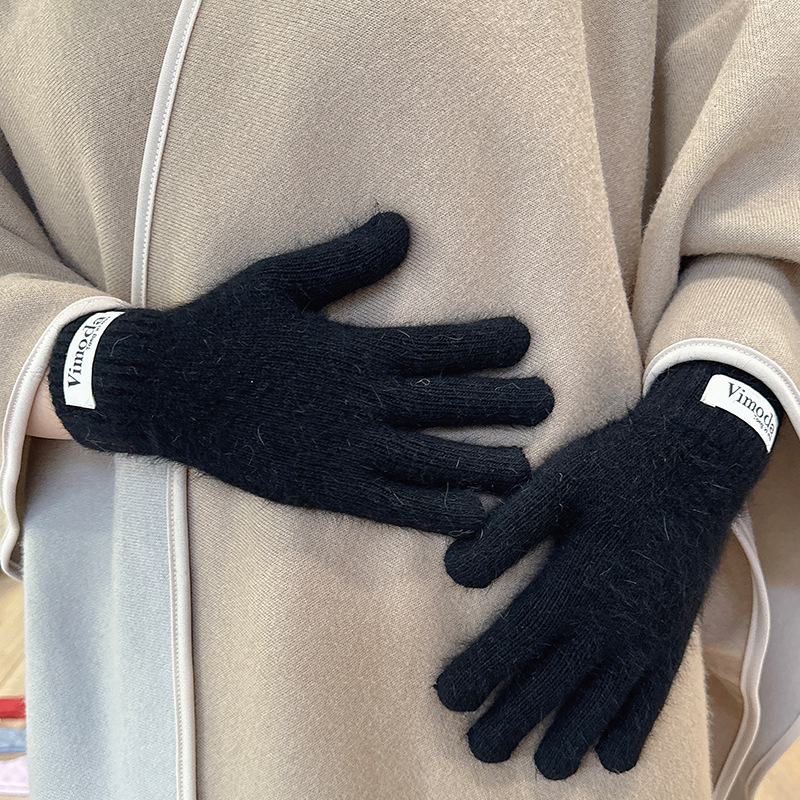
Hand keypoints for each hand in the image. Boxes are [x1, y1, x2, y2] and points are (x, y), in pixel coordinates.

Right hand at [48, 213, 553, 534]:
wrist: (163, 389)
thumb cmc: (223, 329)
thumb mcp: (280, 279)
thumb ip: (346, 259)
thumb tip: (404, 226)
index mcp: (351, 350)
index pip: (432, 345)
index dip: (482, 342)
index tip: (525, 340)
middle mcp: (356, 402)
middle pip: (442, 404)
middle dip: (500, 403)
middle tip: (550, 403)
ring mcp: (341, 450)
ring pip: (426, 460)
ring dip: (480, 463)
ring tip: (529, 470)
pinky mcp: (321, 487)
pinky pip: (388, 505)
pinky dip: (432, 513)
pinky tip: (472, 517)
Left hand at [436, 361, 779, 775]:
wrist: (693, 463)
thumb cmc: (614, 470)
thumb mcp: (552, 485)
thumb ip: (503, 534)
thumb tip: (454, 571)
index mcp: (570, 585)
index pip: (511, 646)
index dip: (476, 676)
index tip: (446, 698)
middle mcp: (608, 623)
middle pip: (550, 689)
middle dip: (510, 722)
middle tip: (479, 749)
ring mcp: (645, 638)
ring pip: (600, 707)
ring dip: (568, 739)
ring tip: (541, 764)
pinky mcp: (672, 640)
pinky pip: (652, 703)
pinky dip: (630, 734)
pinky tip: (611, 757)